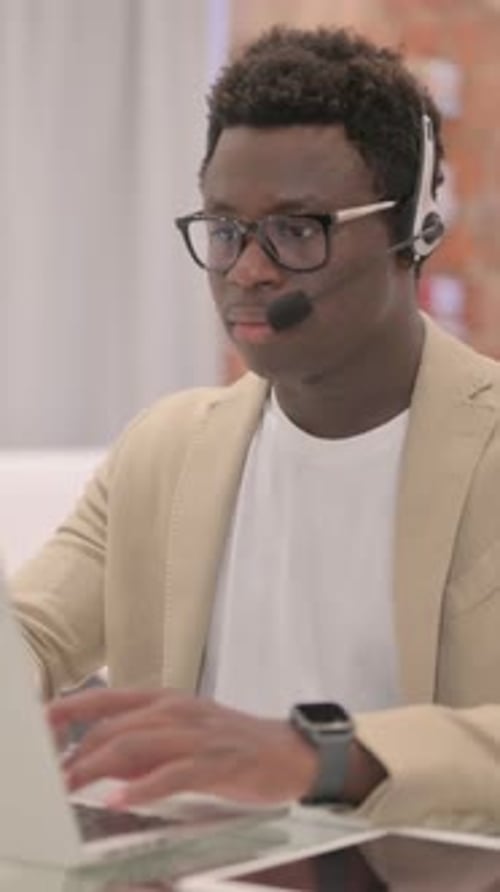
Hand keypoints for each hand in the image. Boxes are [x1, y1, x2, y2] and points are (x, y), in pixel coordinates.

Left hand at [48, 688, 319, 808]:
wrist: (287, 751)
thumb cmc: (232, 744)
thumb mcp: (183, 734)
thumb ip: (145, 744)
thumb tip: (104, 762)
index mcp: (167, 701)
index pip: (109, 699)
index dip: (72, 708)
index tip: (43, 721)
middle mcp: (177, 711)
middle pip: (115, 726)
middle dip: (79, 753)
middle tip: (55, 778)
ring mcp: (196, 735)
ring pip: (136, 744)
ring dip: (98, 767)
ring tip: (73, 786)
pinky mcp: (215, 762)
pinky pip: (172, 773)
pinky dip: (144, 787)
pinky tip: (123, 800)